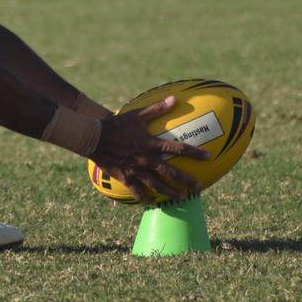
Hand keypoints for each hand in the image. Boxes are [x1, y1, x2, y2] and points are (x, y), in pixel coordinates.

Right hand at [88, 95, 211, 201]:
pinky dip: (145, 197)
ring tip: (181, 198)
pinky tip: (151, 203)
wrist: (93, 137)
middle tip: (199, 187)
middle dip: (186, 180)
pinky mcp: (124, 176)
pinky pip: (137, 190)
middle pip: (170, 171)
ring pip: (156, 184)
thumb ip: (156, 109)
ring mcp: (135, 170)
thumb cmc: (115, 124)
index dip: (194, 152)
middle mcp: (145, 159)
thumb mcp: (136, 115)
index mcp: (150, 144)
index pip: (177, 148)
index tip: (208, 157)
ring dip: (170, 192)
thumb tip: (173, 99)